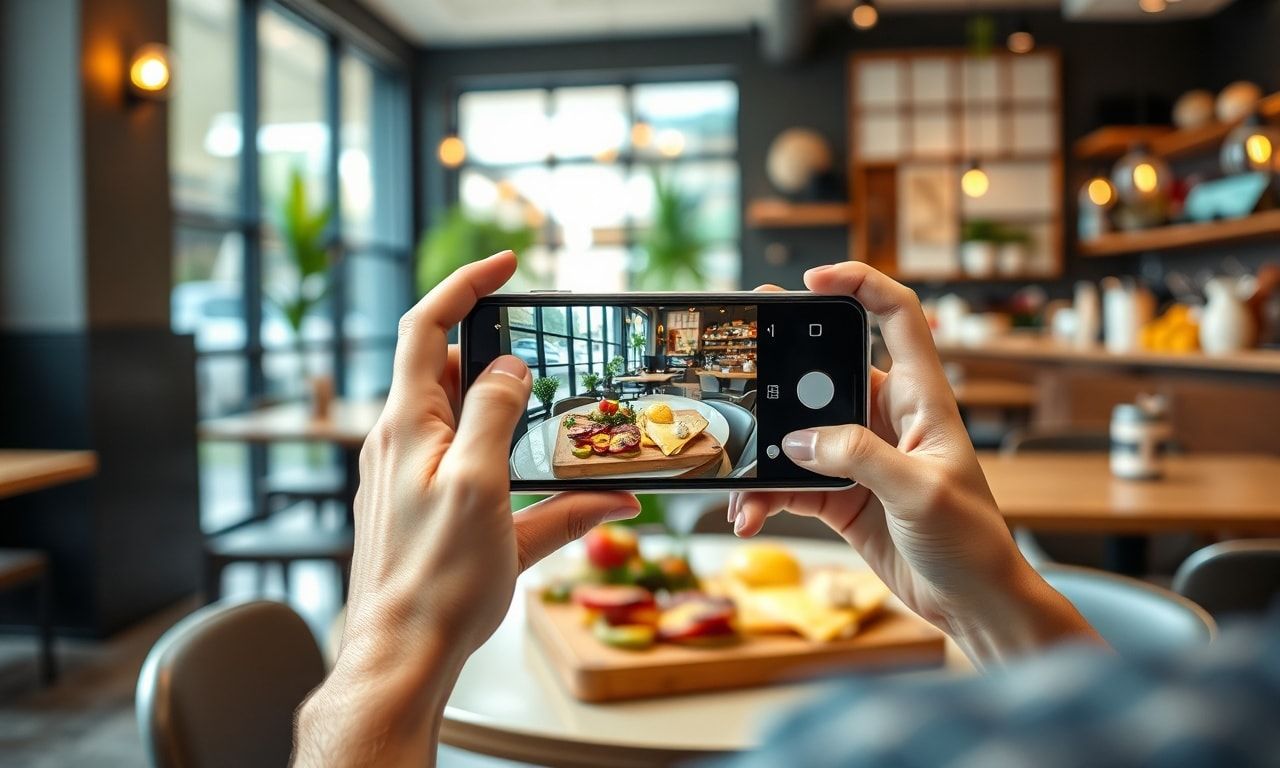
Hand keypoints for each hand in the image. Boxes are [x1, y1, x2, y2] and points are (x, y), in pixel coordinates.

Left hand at [296, 251, 639, 765]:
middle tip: (548, 357)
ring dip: (520, 420)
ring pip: (472, 427)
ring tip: (564, 428)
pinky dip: (523, 474)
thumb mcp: (479, 485)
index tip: (505, 265)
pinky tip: (578, 500)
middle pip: (450, 374)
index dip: (463, 285)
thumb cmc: (437, 580)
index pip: (425, 328)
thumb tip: (509, 368)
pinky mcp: (433, 516)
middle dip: (501, 358)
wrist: (402, 658)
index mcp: (407, 424)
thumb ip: (494, 415)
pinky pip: (482, 476)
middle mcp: (404, 445)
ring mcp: (416, 482)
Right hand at [731, 263, 1098, 662]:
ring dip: (763, 456)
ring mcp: (860, 455)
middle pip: (825, 372)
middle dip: (778, 372)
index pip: (897, 317)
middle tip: (737, 367)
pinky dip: (764, 497)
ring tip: (739, 485)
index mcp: (922, 399)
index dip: (858, 284)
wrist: (971, 603)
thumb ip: (859, 457)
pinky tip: (748, 516)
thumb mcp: (921, 493)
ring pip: (797, 436)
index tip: (811, 281)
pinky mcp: (841, 493)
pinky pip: (790, 482)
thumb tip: (798, 440)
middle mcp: (887, 418)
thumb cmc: (971, 540)